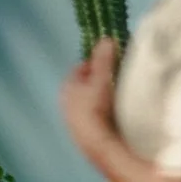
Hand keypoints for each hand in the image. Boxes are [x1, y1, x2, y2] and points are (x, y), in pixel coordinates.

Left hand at [58, 37, 120, 156]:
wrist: (96, 142)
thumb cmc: (96, 107)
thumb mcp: (101, 78)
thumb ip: (103, 59)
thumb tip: (106, 38)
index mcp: (68, 86)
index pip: (81, 68)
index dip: (96, 63)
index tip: (111, 64)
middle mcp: (65, 102)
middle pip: (84, 86)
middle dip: (98, 82)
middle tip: (115, 81)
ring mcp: (72, 120)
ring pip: (87, 103)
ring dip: (99, 99)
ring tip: (115, 100)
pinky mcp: (80, 134)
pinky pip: (91, 117)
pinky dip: (99, 114)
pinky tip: (111, 118)